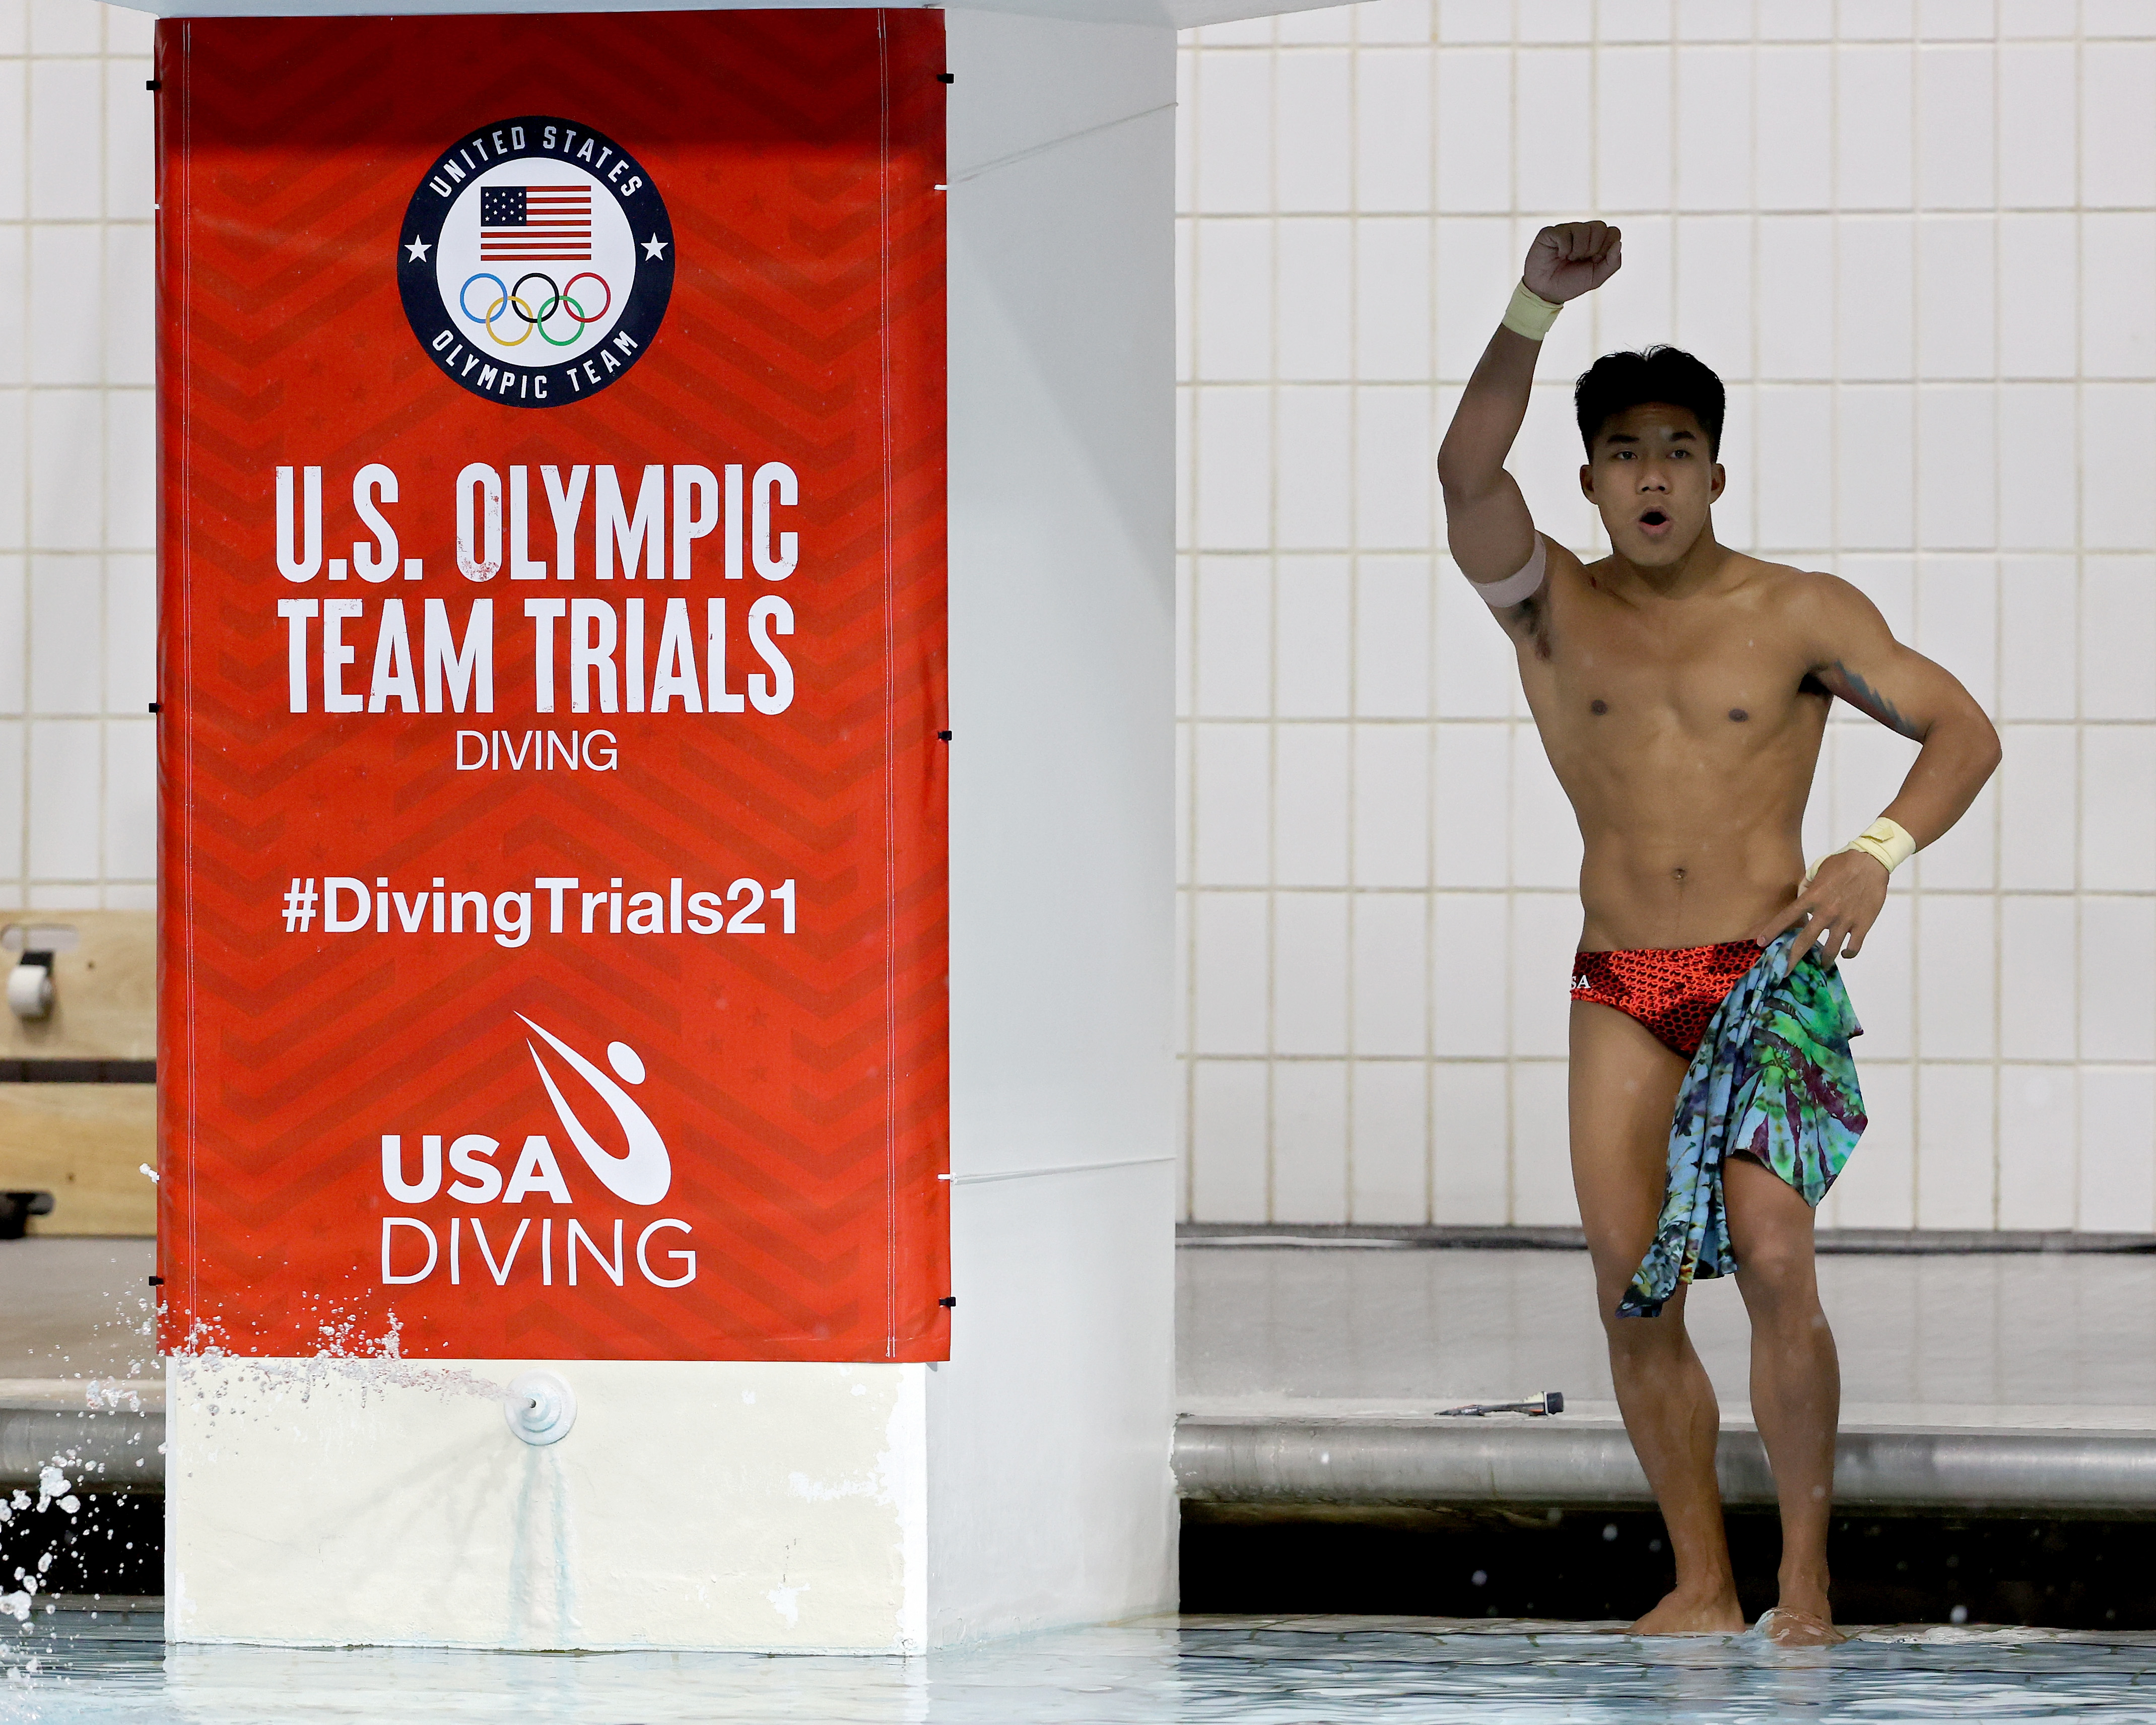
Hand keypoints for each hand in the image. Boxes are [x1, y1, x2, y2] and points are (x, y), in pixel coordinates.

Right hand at [1523, 222, 1621, 303]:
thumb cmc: (1571, 283)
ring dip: (1577, 250)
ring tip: (1568, 258)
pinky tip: (1558, 255)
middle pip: (1600, 227)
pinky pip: (1564, 233)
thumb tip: (1618, 244)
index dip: (1607, 248)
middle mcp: (1583, 232)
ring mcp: (1567, 230)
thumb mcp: (1597, 277)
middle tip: (1580, 260)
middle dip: (1593, 249)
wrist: (1547, 292)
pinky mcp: (1551, 232)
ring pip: (1582, 229)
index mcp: (1597, 241)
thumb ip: (1612, 263)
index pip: (1613, 232)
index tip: (1595, 261)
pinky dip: (1564, 249)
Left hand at [1748, 851, 1888, 970]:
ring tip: (1822, 964)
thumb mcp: (1817, 870)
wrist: (1871, 861)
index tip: (1761, 944)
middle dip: (1792, 959)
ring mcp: (1845, 920)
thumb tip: (1801, 899)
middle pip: (1804, 941)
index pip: (1786, 917)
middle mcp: (1826, 912)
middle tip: (1785, 972)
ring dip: (1824, 960)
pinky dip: (1848, 953)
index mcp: (1812, 897)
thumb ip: (1806, 887)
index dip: (1772, 932)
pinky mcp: (1862, 924)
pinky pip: (1853, 946)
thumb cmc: (1842, 863)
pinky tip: (1845, 953)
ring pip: (1831, 949)